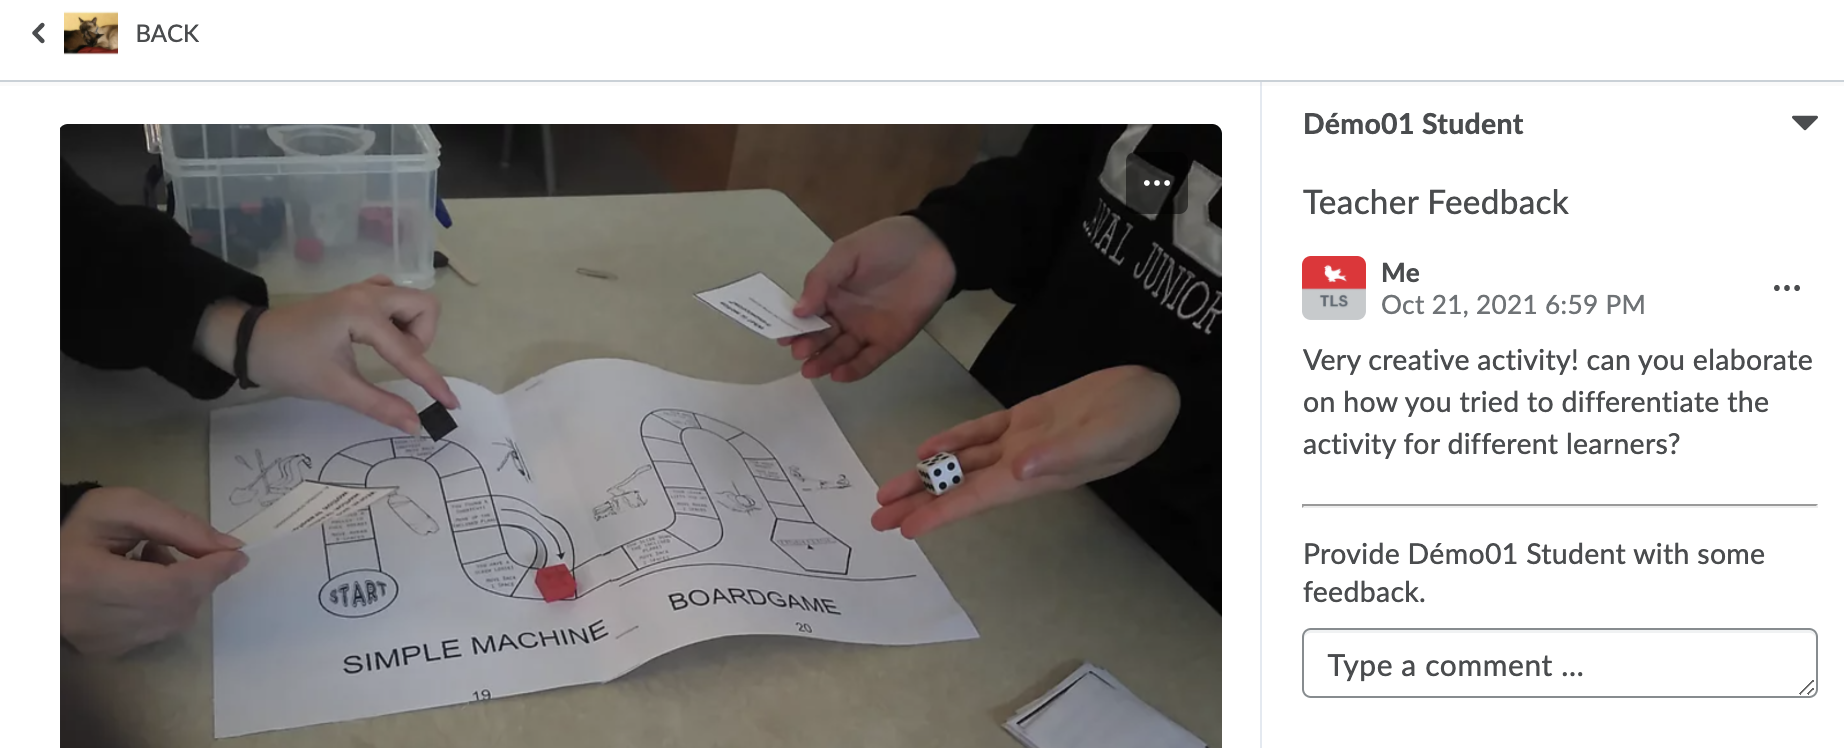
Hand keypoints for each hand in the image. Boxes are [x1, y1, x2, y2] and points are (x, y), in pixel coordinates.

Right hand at [61, 487, 249, 657]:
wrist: (40, 564)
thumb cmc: (81, 528)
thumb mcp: (125, 508)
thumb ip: (180, 525)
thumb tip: (230, 548)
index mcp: (86, 579)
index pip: (169, 586)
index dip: (210, 571)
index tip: (238, 555)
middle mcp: (91, 621)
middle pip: (176, 606)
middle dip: (198, 577)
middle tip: (181, 550)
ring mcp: (98, 642)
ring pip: (173, 622)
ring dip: (181, 590)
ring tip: (150, 562)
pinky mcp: (106, 651)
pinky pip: (159, 631)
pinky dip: (166, 607)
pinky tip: (141, 585)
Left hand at [196, 276, 458, 433]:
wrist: (250, 341)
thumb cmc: (289, 363)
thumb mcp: (334, 388)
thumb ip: (379, 405)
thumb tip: (415, 425)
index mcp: (362, 314)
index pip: (409, 352)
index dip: (431, 381)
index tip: (451, 405)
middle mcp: (368, 294)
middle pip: (425, 306)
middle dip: (422, 339)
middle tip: (400, 364)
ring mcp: (362, 290)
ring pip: (411, 300)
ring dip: (411, 327)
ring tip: (388, 352)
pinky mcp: (356, 294)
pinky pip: (393, 297)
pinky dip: (397, 317)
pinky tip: (381, 336)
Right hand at [779, 216, 956, 381]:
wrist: (934, 248)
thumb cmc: (886, 244)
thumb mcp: (846, 253)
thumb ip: (821, 280)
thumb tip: (797, 310)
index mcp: (831, 292)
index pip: (807, 314)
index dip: (793, 326)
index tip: (782, 336)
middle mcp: (845, 314)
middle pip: (822, 336)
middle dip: (809, 346)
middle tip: (799, 353)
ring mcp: (867, 329)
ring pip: (842, 351)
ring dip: (825, 361)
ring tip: (811, 369)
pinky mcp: (890, 341)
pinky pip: (869, 359)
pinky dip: (854, 369)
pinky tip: (838, 374)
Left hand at [871, 366, 1180, 537]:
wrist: (1155, 392)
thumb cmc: (1137, 418)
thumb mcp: (1105, 437)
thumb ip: (1063, 454)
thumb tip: (1019, 471)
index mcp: (1037, 473)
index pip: (978, 497)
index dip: (941, 512)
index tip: (908, 530)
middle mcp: (1023, 463)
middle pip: (960, 486)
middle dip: (919, 501)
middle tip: (878, 518)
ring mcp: (1024, 440)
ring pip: (964, 462)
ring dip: (927, 476)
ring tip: (889, 490)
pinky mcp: (1029, 418)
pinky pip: (983, 433)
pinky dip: (955, 440)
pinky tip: (929, 450)